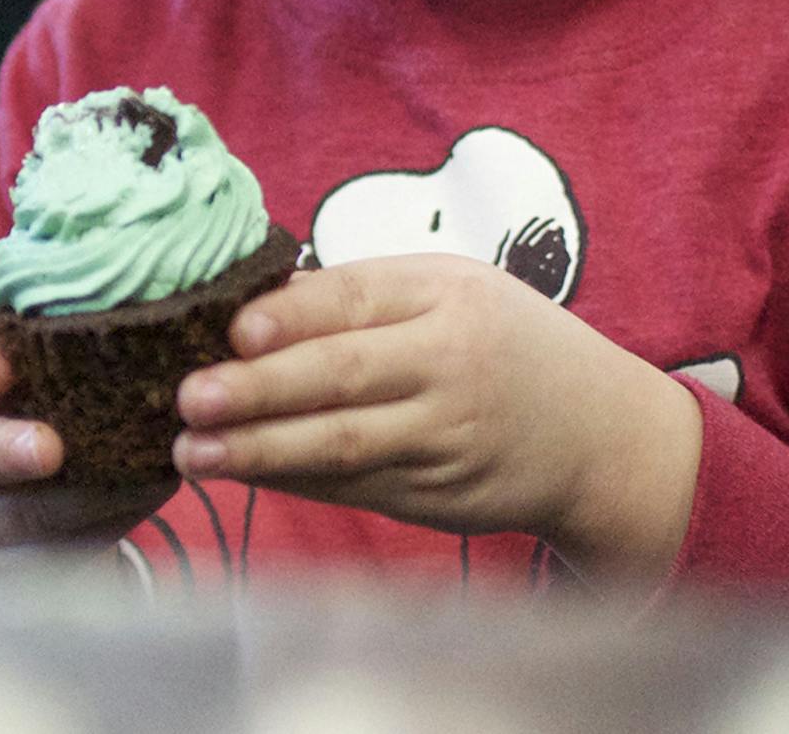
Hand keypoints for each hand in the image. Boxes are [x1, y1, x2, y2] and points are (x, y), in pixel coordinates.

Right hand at [0, 336, 177, 590]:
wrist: (5, 521)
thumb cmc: (19, 410)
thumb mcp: (9, 375)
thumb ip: (43, 344)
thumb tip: (137, 305)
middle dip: (6, 451)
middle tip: (47, 449)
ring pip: (28, 513)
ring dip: (85, 495)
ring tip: (141, 470)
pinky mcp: (17, 564)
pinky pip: (69, 543)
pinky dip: (114, 517)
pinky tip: (152, 489)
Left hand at [171, 257, 701, 581]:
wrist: (600, 435)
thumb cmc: (508, 343)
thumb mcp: (455, 290)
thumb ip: (367, 294)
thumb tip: (258, 303)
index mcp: (450, 298)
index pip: (358, 301)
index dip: (292, 316)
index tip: (233, 330)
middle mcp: (449, 367)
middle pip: (343, 379)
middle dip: (259, 390)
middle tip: (187, 397)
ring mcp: (444, 440)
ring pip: (340, 446)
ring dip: (259, 451)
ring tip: (192, 451)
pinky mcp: (436, 498)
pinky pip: (352, 487)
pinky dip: (291, 481)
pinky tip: (241, 472)